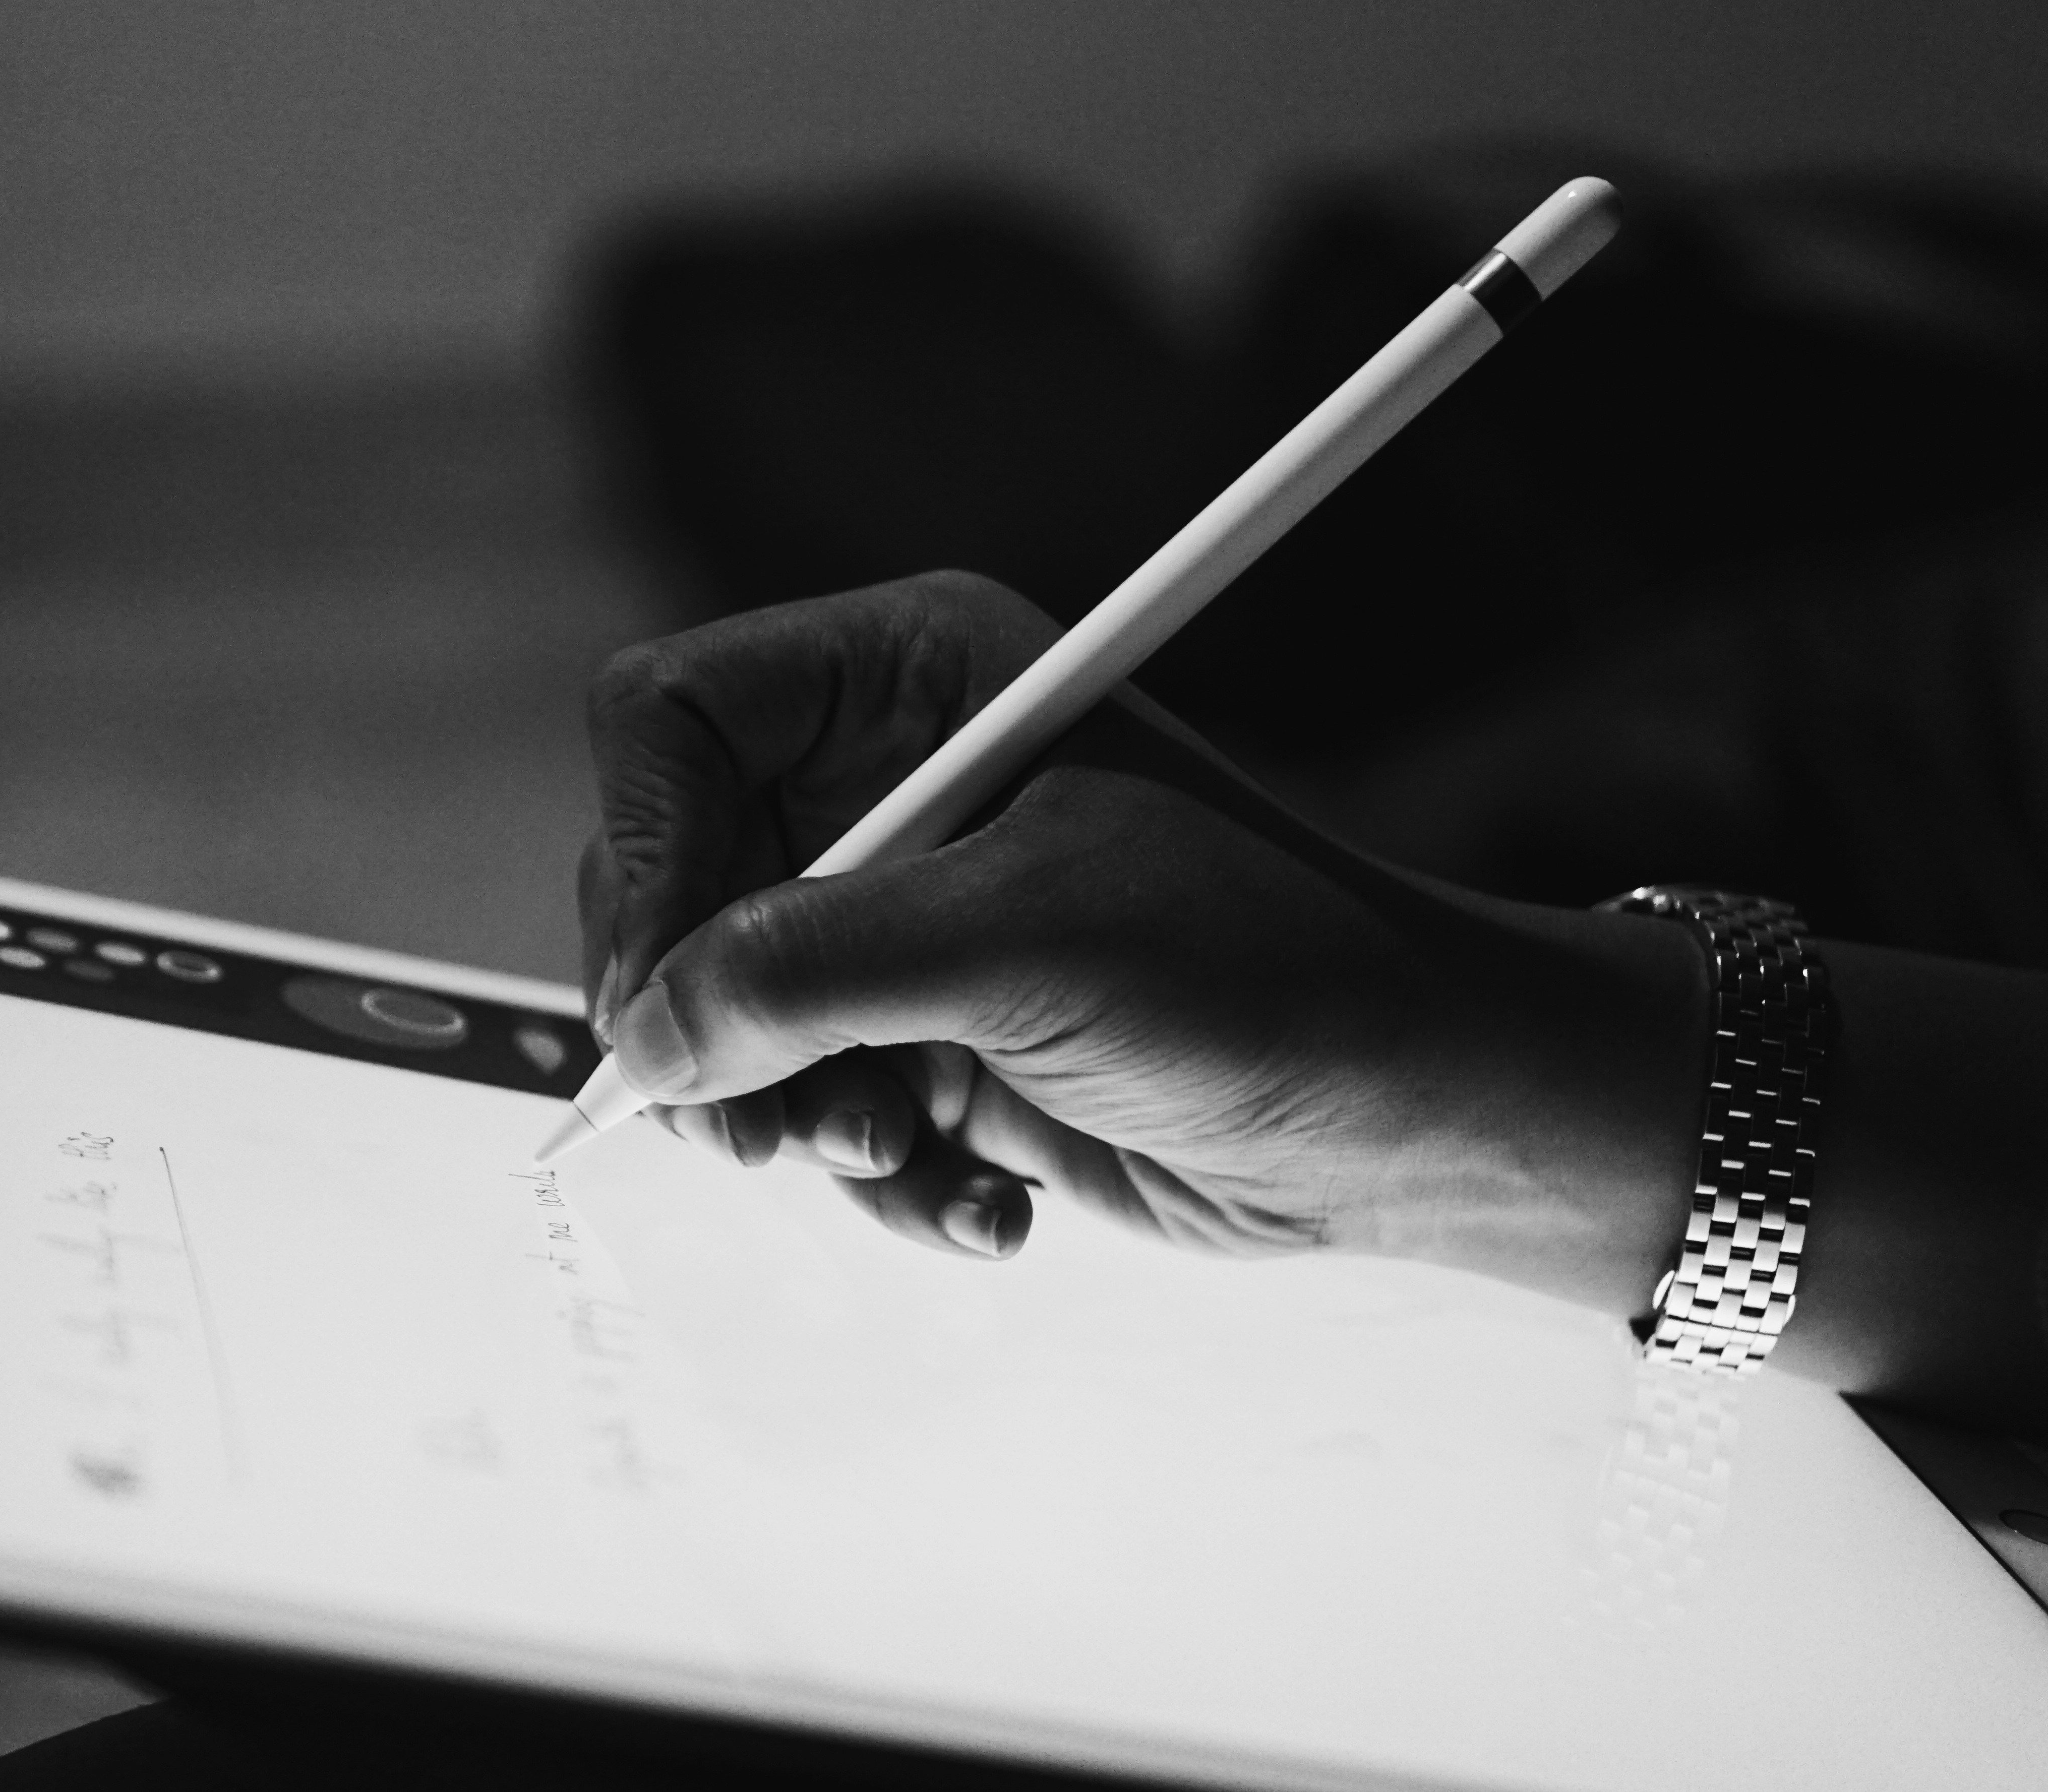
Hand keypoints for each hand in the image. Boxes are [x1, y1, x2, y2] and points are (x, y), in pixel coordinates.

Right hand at [578, 573, 1707, 1318]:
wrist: (1417, 1112)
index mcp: (911, 679)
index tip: (659, 1004)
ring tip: (905, 1158)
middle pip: (672, 885)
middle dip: (718, 1025)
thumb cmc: (1272, 973)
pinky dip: (879, 1181)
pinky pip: (808, 1107)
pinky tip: (982, 1200)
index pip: (671, 722)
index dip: (637, 859)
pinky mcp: (931, 1037)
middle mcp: (888, 785)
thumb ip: (811, 973)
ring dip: (797, 1119)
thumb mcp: (1027, 946)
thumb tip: (642, 1037)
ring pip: (724, 1019)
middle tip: (791, 1127)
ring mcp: (904, 918)